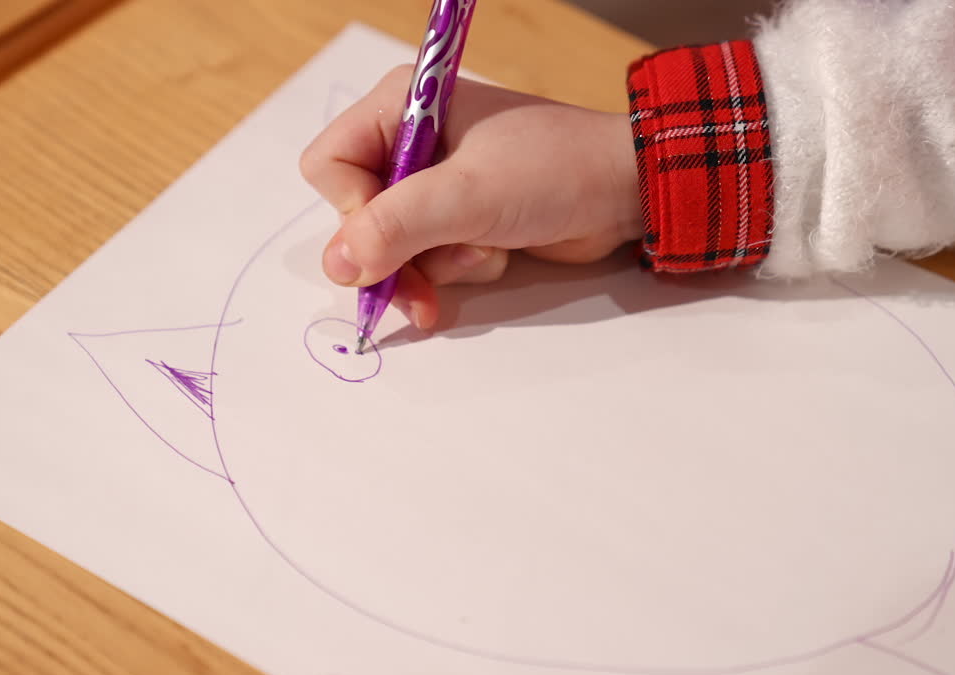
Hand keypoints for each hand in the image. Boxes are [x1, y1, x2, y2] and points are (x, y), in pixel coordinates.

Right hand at [300, 66, 642, 328]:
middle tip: (419, 288)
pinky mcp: (458, 217)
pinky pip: (426, 257)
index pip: (330, 165)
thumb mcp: (466, 197)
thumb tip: (337, 265)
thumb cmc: (553, 171)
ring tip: (482, 252)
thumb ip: (395, 227)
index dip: (352, 210)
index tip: (391, 236)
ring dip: (435, 264)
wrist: (625, 191)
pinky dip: (456, 268)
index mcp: (400, 106)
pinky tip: (495, 256)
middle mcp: (409, 141)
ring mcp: (434, 182)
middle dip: (397, 253)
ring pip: (391, 245)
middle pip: (357, 214)